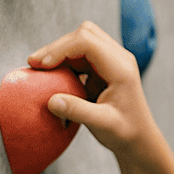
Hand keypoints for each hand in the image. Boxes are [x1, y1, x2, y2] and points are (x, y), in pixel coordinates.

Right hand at [29, 22, 156, 157]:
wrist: (138, 139)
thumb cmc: (125, 132)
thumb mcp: (102, 125)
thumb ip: (77, 111)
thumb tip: (51, 100)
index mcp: (121, 68)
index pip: (87, 41)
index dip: (60, 49)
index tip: (40, 64)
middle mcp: (119, 58)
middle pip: (84, 34)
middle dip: (57, 47)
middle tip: (34, 65)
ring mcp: (113, 60)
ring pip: (82, 40)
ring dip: (60, 52)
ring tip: (42, 69)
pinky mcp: (104, 67)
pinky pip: (82, 53)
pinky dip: (66, 60)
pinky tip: (55, 75)